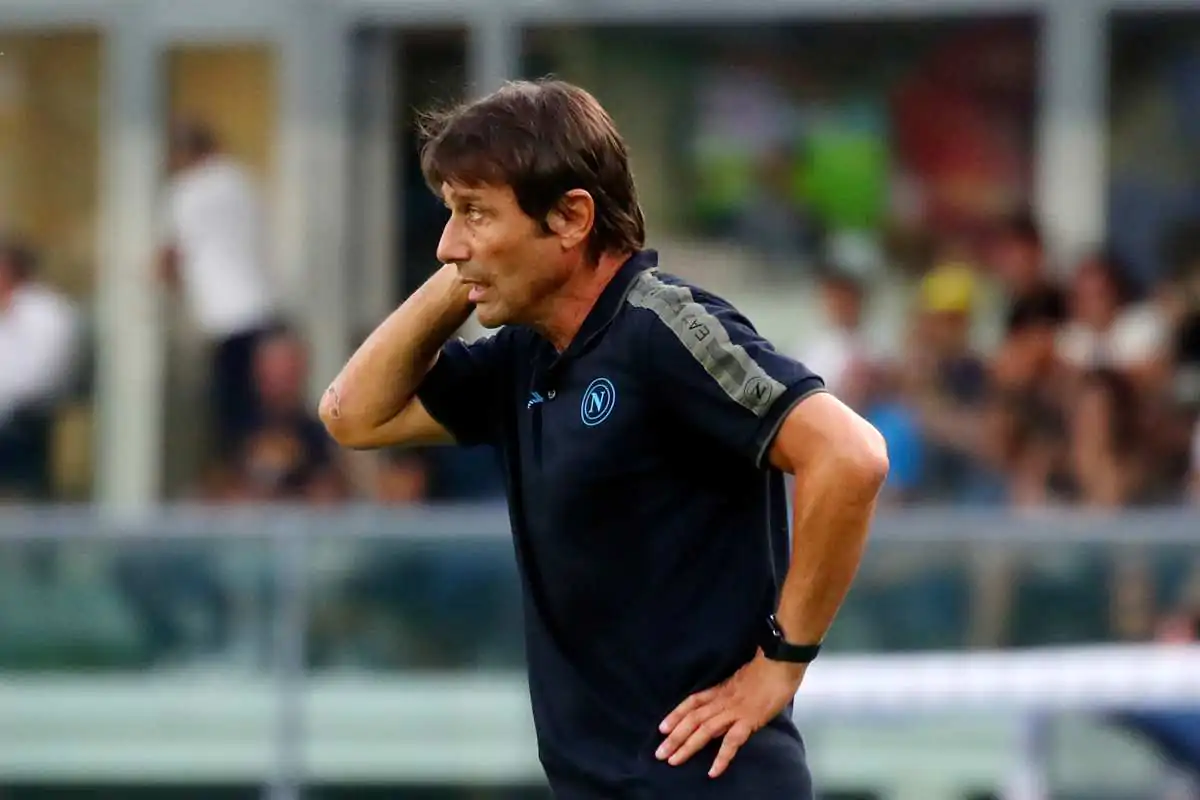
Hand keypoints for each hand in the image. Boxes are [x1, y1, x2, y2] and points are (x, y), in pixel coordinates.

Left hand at [655, 651, 805, 778]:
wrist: (780, 660)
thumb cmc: (766, 667)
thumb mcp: (742, 678)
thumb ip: (732, 691)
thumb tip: (728, 702)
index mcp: (720, 689)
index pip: (692, 702)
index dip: (676, 715)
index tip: (662, 728)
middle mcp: (722, 700)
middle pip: (692, 719)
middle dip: (675, 737)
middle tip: (659, 753)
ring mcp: (734, 710)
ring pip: (704, 730)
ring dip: (687, 746)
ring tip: (673, 761)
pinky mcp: (749, 720)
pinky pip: (732, 741)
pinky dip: (721, 758)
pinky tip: (713, 772)